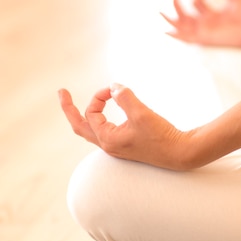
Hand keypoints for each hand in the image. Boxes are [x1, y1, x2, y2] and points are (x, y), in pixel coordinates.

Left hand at [58, 85, 192, 169]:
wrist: (179, 153)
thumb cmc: (161, 136)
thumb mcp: (140, 113)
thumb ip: (124, 97)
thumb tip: (114, 87)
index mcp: (107, 139)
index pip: (91, 112)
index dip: (100, 96)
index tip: (116, 89)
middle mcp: (108, 145)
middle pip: (79, 127)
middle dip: (69, 109)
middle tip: (61, 92)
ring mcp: (116, 147)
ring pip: (90, 131)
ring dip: (83, 116)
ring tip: (72, 105)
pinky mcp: (126, 146)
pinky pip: (103, 132)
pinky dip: (98, 120)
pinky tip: (101, 115)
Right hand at [161, 0, 240, 48]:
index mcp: (211, 15)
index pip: (197, 3)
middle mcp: (205, 23)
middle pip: (184, 15)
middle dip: (177, 4)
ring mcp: (204, 31)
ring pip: (182, 26)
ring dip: (171, 19)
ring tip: (161, 11)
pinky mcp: (204, 38)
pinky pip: (187, 38)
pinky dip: (177, 35)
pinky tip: (167, 31)